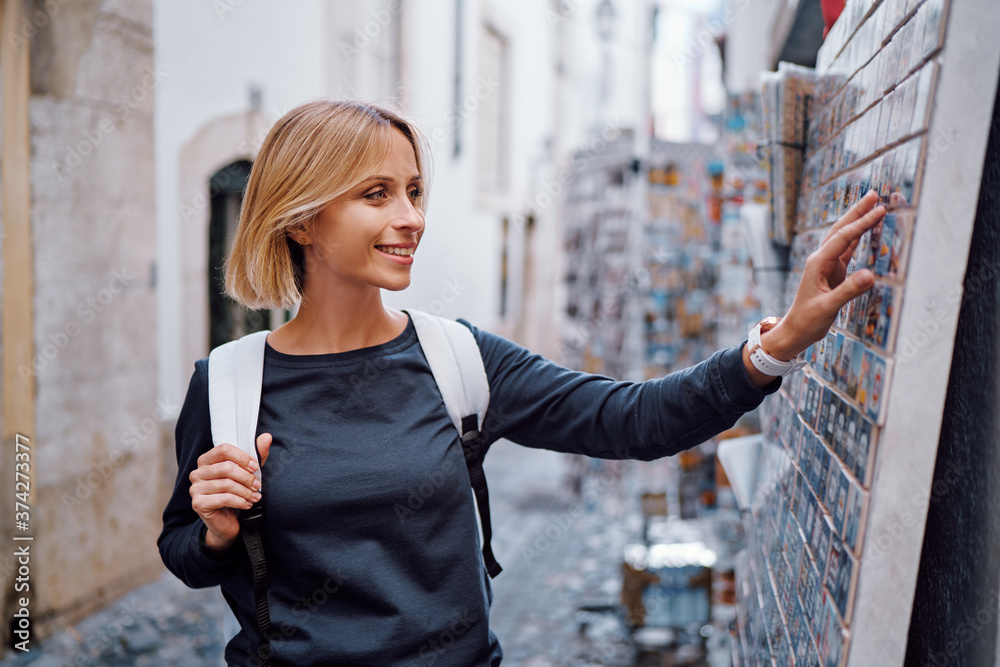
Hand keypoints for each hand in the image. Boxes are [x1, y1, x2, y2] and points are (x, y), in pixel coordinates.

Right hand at [189, 433, 271, 552]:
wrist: (226, 522)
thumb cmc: (236, 493)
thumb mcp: (248, 472)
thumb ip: (256, 455)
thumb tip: (267, 437)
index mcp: (207, 460)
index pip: (223, 449)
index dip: (242, 457)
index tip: (256, 467)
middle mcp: (197, 473)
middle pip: (226, 468)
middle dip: (246, 477)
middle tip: (258, 485)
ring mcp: (195, 489)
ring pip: (226, 484)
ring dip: (245, 491)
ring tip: (255, 496)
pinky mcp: (198, 504)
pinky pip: (223, 499)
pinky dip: (240, 501)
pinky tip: (247, 504)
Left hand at [761, 191, 885, 362]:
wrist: (796, 331)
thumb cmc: (808, 320)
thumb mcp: (828, 307)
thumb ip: (849, 291)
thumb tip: (870, 275)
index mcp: (818, 263)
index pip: (843, 238)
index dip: (862, 223)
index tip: (880, 210)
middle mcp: (821, 260)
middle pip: (841, 229)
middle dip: (857, 212)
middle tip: (874, 194)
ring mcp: (826, 265)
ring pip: (844, 237)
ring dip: (858, 221)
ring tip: (873, 204)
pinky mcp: (832, 272)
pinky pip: (847, 250)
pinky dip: (858, 237)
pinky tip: (865, 228)